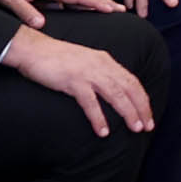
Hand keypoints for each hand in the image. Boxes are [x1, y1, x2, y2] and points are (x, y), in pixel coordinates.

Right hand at [1, 26, 152, 136]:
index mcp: (106, 61)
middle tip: (147, 126)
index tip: (148, 115)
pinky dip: (99, 118)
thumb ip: (99, 73)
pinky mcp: (73, 81)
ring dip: (128, 113)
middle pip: (129, 88)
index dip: (143, 99)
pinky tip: (103, 131)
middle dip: (142, 108)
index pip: (132, 81)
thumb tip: (112, 91)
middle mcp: (102, 65)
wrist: (32, 49)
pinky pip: (90, 102)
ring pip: (116, 95)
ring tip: (135, 128)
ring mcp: (88, 72)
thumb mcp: (85, 62)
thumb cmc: (56, 58)